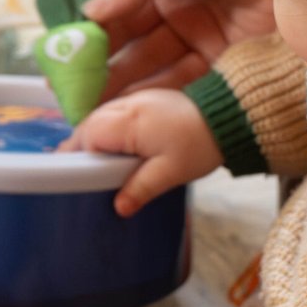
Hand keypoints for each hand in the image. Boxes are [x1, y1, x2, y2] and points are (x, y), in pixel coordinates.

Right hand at [61, 89, 223, 216]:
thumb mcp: (170, 172)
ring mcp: (137, 99)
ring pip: (102, 116)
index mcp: (128, 122)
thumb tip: (119, 207)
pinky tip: (118, 146)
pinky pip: (117, 112)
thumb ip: (141, 188)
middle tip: (81, 172)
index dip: (80, 155)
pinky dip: (111, 128)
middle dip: (82, 146)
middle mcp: (128, 105)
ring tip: (97, 163)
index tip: (78, 174)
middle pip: (90, 123)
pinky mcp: (147, 100)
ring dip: (96, 136)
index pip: (88, 135)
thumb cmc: (199, 145)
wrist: (228, 116)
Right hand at [79, 0, 275, 99]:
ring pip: (148, 57)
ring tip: (92, 105)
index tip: (62, 40)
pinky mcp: (220, 50)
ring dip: (120, 81)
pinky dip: (157, 90)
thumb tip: (89, 13)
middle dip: (97, 57)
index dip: (83, 12)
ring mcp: (194, 22)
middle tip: (71, 86)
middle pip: (124, 29)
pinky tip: (132, 107)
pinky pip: (180, 75)